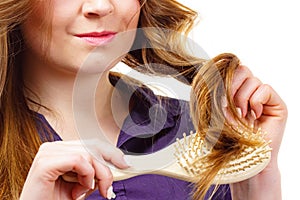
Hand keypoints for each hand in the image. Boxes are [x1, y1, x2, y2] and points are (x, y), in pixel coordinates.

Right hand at [20, 140, 129, 199]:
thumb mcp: (82, 185)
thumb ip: (96, 173)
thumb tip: (117, 166)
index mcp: (63, 150)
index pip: (93, 143)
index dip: (112, 152)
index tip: (125, 164)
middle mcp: (55, 147)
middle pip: (94, 146)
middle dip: (106, 169)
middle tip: (107, 189)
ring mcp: (49, 152)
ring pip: (88, 153)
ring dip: (93, 176)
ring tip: (82, 192)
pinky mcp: (45, 162)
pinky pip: (78, 160)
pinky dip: (85, 175)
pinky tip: (78, 190)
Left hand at [229, 65, 287, 199]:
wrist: (247, 157)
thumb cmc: (233, 138)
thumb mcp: (220, 114)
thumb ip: (220, 98)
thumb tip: (217, 83)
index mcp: (236, 93)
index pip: (232, 73)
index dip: (224, 79)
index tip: (217, 96)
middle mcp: (251, 93)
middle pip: (243, 71)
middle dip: (232, 86)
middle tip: (228, 104)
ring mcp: (264, 98)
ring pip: (252, 80)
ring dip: (242, 98)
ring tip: (242, 115)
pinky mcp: (276, 104)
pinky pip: (264, 89)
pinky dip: (256, 102)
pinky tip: (255, 116)